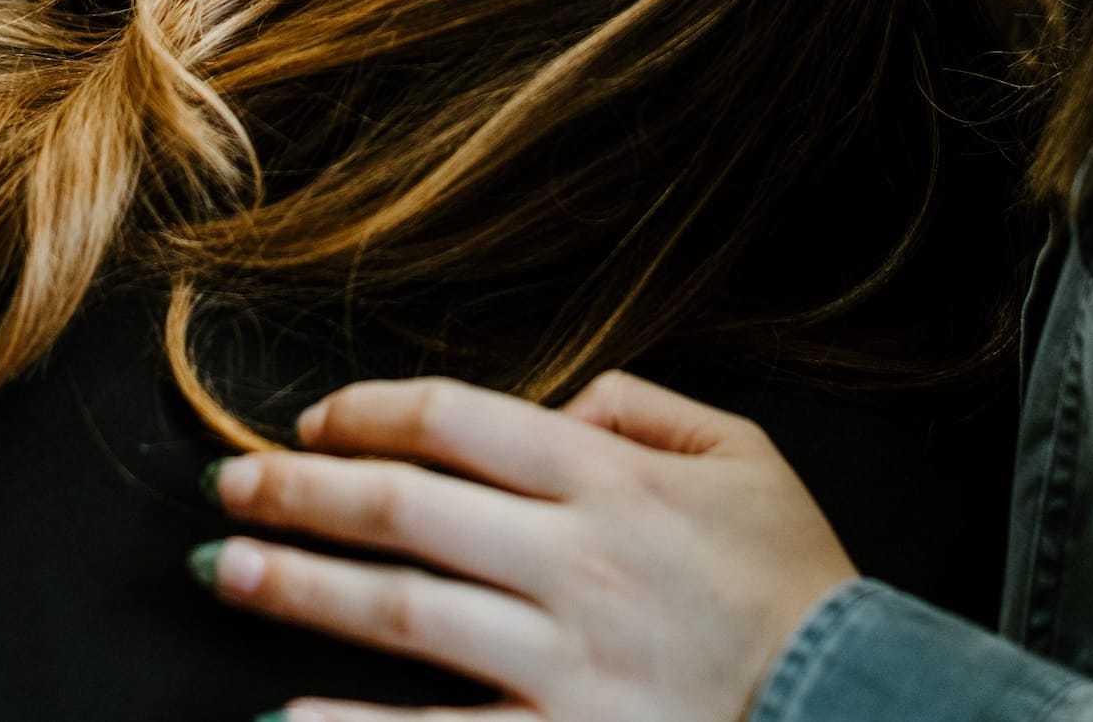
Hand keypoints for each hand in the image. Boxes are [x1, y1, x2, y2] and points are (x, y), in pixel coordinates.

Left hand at [194, 372, 858, 721]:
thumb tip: (550, 402)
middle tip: (227, 486)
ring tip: (226, 571)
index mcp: (608, 480)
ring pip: (402, 614)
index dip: (371, 412)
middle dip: (302, 494)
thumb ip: (639, 407)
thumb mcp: (743, 452)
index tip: (314, 423)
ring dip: (301, 589)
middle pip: (406, 510)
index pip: (458, 422)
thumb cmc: (798, 583)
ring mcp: (563, 668)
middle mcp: (573, 564)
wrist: (866, 710)